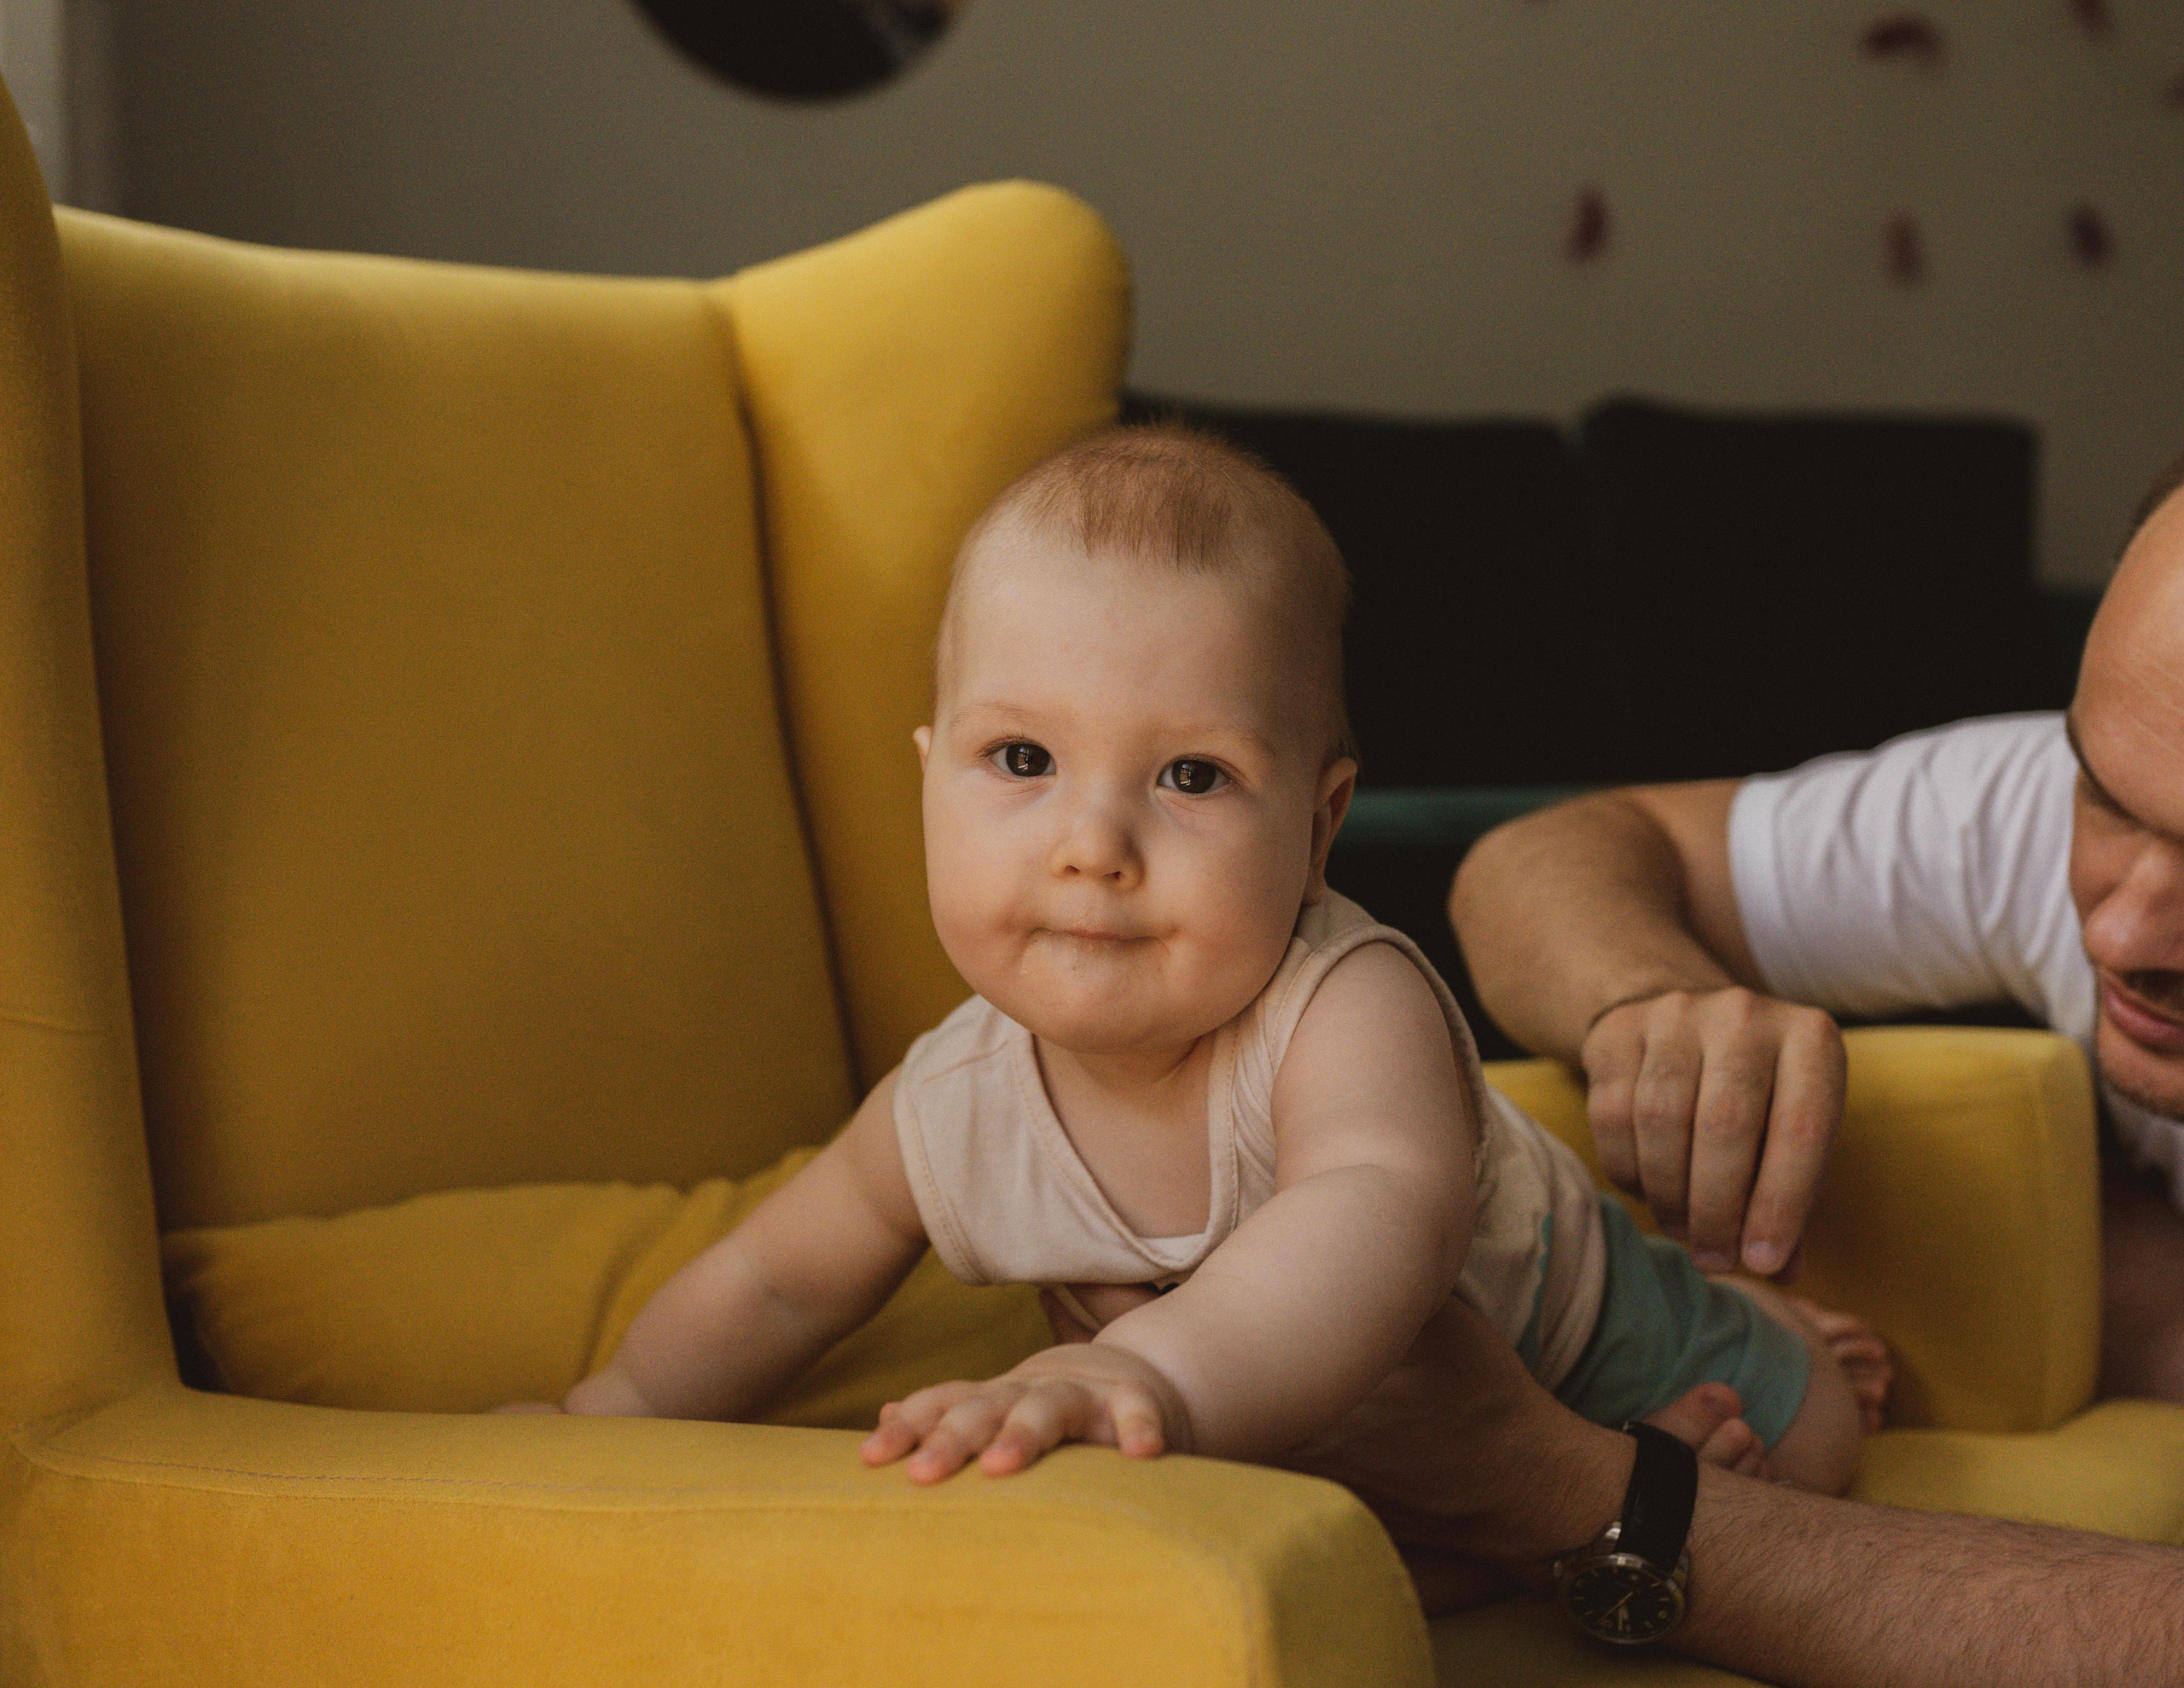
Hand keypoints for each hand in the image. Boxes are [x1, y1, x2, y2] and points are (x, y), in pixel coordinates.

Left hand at [860, 1343, 1187, 1483]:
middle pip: (985, 1409)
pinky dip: (1139, 1428)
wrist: (1141, 1376)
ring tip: (1000, 1465)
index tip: (869, 1458)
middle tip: (920, 1473)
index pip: (944, 1404)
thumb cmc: (1053, 1408)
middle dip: (951, 1438)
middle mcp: (1033, 1390)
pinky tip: (1139, 1454)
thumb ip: (948, 1414)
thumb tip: (884, 1414)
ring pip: (1050, 1407)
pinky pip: (1137, 1411)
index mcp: (996, 1398)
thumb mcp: (1000, 1408)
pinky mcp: (1137, 1400)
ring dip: (1023, 1433)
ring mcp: (1085, 1393)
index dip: (908, 1428)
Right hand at [1581, 987, 1844, 1277]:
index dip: (1781, 1204)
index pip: (1801, 1128)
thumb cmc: (1758, 1095)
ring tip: (1682, 1229)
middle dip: (1717, 1208)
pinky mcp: (1621, 1029)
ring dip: (1670, 1193)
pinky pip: (1613, 1111)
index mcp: (1810, 1039)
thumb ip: (1793, 1195)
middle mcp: (1746, 1015)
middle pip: (1725, 1124)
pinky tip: (1647, 1190)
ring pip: (1662, 1118)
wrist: (1687, 1020)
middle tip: (1714, 1258)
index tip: (1763, 1262)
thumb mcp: (1791, 1132)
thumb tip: (1782, 1270)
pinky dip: (1628, 1168)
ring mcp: (1677, 1014)